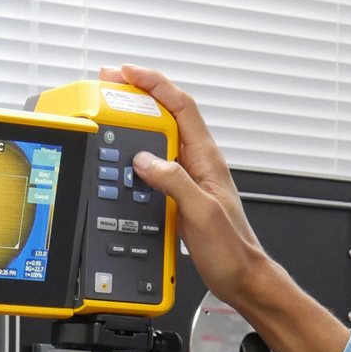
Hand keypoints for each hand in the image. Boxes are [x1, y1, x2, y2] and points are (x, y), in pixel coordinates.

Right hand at [99, 64, 267, 307]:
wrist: (241, 278)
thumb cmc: (231, 250)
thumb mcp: (201, 213)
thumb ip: (174, 181)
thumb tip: (145, 159)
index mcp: (207, 159)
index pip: (181, 106)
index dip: (154, 83)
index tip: (127, 73)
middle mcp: (198, 163)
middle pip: (166, 116)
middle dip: (137, 97)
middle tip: (109, 88)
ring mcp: (189, 179)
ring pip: (158, 140)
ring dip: (134, 126)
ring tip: (109, 118)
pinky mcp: (180, 196)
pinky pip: (155, 167)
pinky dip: (136, 158)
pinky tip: (122, 163)